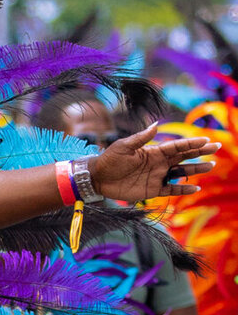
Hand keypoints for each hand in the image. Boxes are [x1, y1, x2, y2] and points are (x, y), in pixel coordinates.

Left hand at [88, 126, 216, 203]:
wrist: (98, 178)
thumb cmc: (110, 160)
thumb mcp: (124, 146)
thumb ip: (141, 138)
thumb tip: (156, 124)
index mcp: (154, 151)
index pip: (177, 146)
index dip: (192, 143)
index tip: (206, 140)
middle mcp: (159, 163)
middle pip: (184, 157)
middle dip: (200, 152)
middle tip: (216, 149)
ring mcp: (157, 176)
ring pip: (181, 173)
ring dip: (195, 170)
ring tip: (211, 166)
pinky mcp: (152, 190)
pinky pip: (171, 189)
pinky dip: (183, 189)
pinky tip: (195, 188)